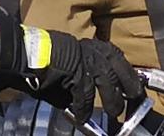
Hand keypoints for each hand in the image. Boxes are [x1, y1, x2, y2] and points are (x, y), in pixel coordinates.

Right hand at [18, 26, 144, 123]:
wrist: (28, 52)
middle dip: (129, 87)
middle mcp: (94, 52)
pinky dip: (84, 109)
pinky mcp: (77, 75)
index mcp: (95, 46)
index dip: (128, 75)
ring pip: (107, 85)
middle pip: (120, 71)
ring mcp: (86, 63)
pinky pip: (85, 97)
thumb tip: (88, 94)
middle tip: (133, 99)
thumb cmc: (45, 57)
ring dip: (111, 101)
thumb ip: (84, 75)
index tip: (135, 86)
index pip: (119, 60)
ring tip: (114, 114)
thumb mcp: (72, 60)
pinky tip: (82, 117)